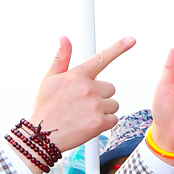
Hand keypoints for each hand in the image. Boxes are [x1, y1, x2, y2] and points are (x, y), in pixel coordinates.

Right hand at [31, 36, 133, 150]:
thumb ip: (61, 58)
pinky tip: (88, 124)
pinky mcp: (100, 122)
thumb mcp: (49, 79)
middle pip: (110, 88)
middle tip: (82, 104)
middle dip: (100, 95)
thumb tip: (65, 38)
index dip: (118, 48)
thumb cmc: (46, 106)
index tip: (131, 39)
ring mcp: (95, 105)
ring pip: (113, 104)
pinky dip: (104, 123)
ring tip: (83, 115)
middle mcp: (88, 88)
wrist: (42, 135)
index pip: (101, 58)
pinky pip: (113, 118)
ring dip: (103, 109)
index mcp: (77, 75)